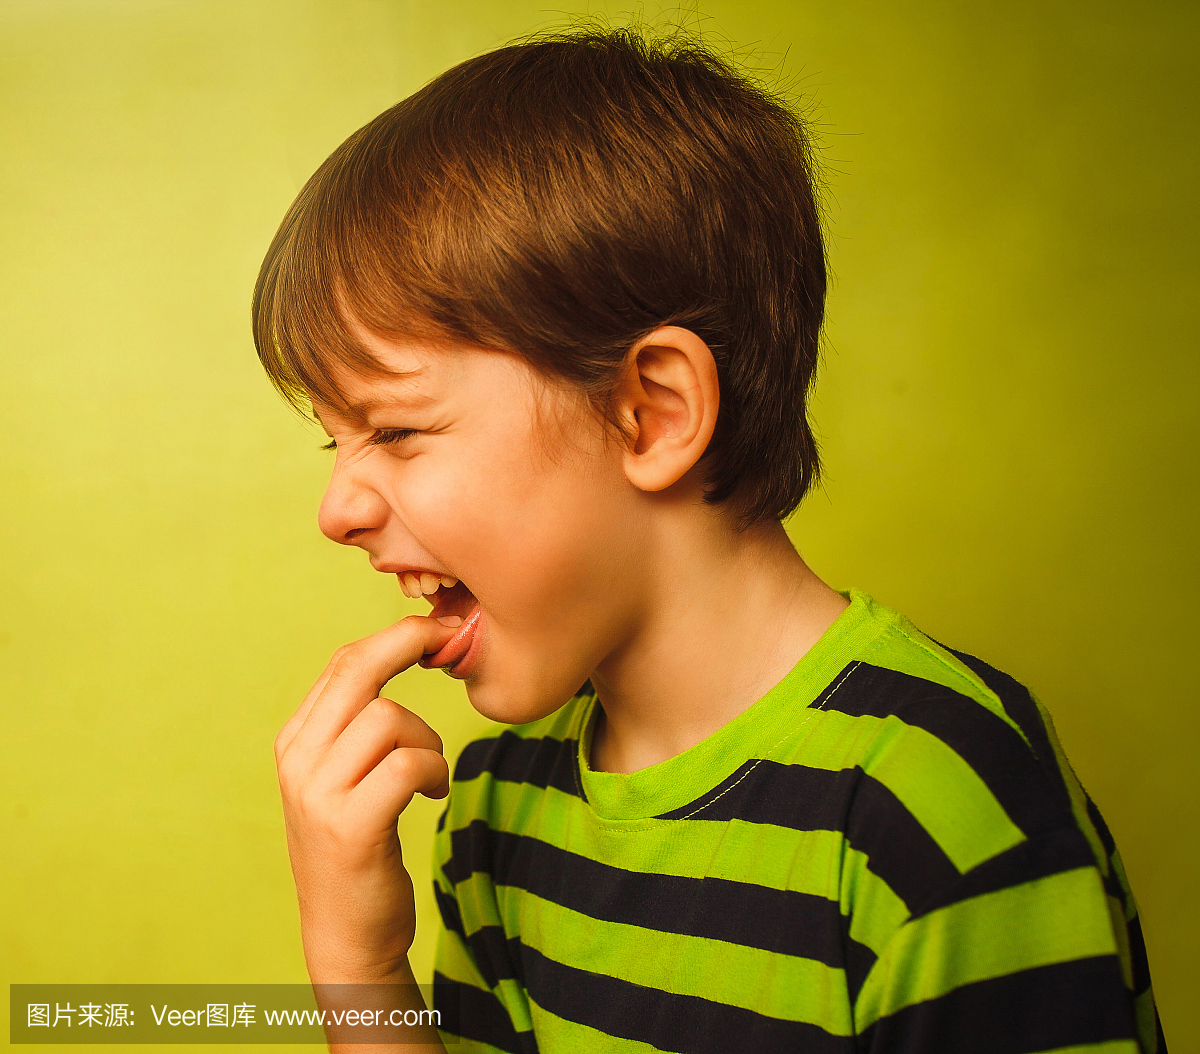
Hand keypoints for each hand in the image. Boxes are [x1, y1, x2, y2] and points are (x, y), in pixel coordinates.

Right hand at [274, 614, 462, 982]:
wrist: (346, 933)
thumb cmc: (359, 846)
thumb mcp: (343, 777)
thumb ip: (357, 723)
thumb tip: (401, 650)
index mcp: (295, 742)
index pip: (342, 664)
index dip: (393, 636)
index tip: (436, 628)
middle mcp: (298, 761)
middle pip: (358, 672)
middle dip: (410, 643)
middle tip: (452, 637)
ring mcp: (319, 795)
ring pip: (390, 719)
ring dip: (428, 741)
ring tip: (429, 773)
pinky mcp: (351, 827)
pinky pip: (408, 765)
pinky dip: (433, 771)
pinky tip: (432, 792)